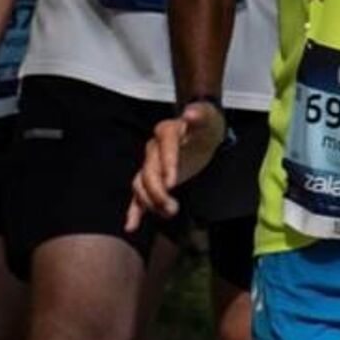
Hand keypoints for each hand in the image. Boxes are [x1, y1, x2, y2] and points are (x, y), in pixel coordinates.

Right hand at [126, 101, 225, 229]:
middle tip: (173, 207)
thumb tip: (191, 113)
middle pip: (149, 171)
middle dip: (158, 191)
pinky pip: (139, 195)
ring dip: (151, 202)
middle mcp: (153, 149)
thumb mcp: (208, 119)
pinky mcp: (152, 179)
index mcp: (166, 132)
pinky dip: (134, 211)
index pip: (164, 149)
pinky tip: (131, 226)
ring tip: (169, 213)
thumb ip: (200, 116)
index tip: (172, 183)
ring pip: (141, 185)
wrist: (200, 133)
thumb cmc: (205, 125)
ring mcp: (150, 164)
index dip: (167, 165)